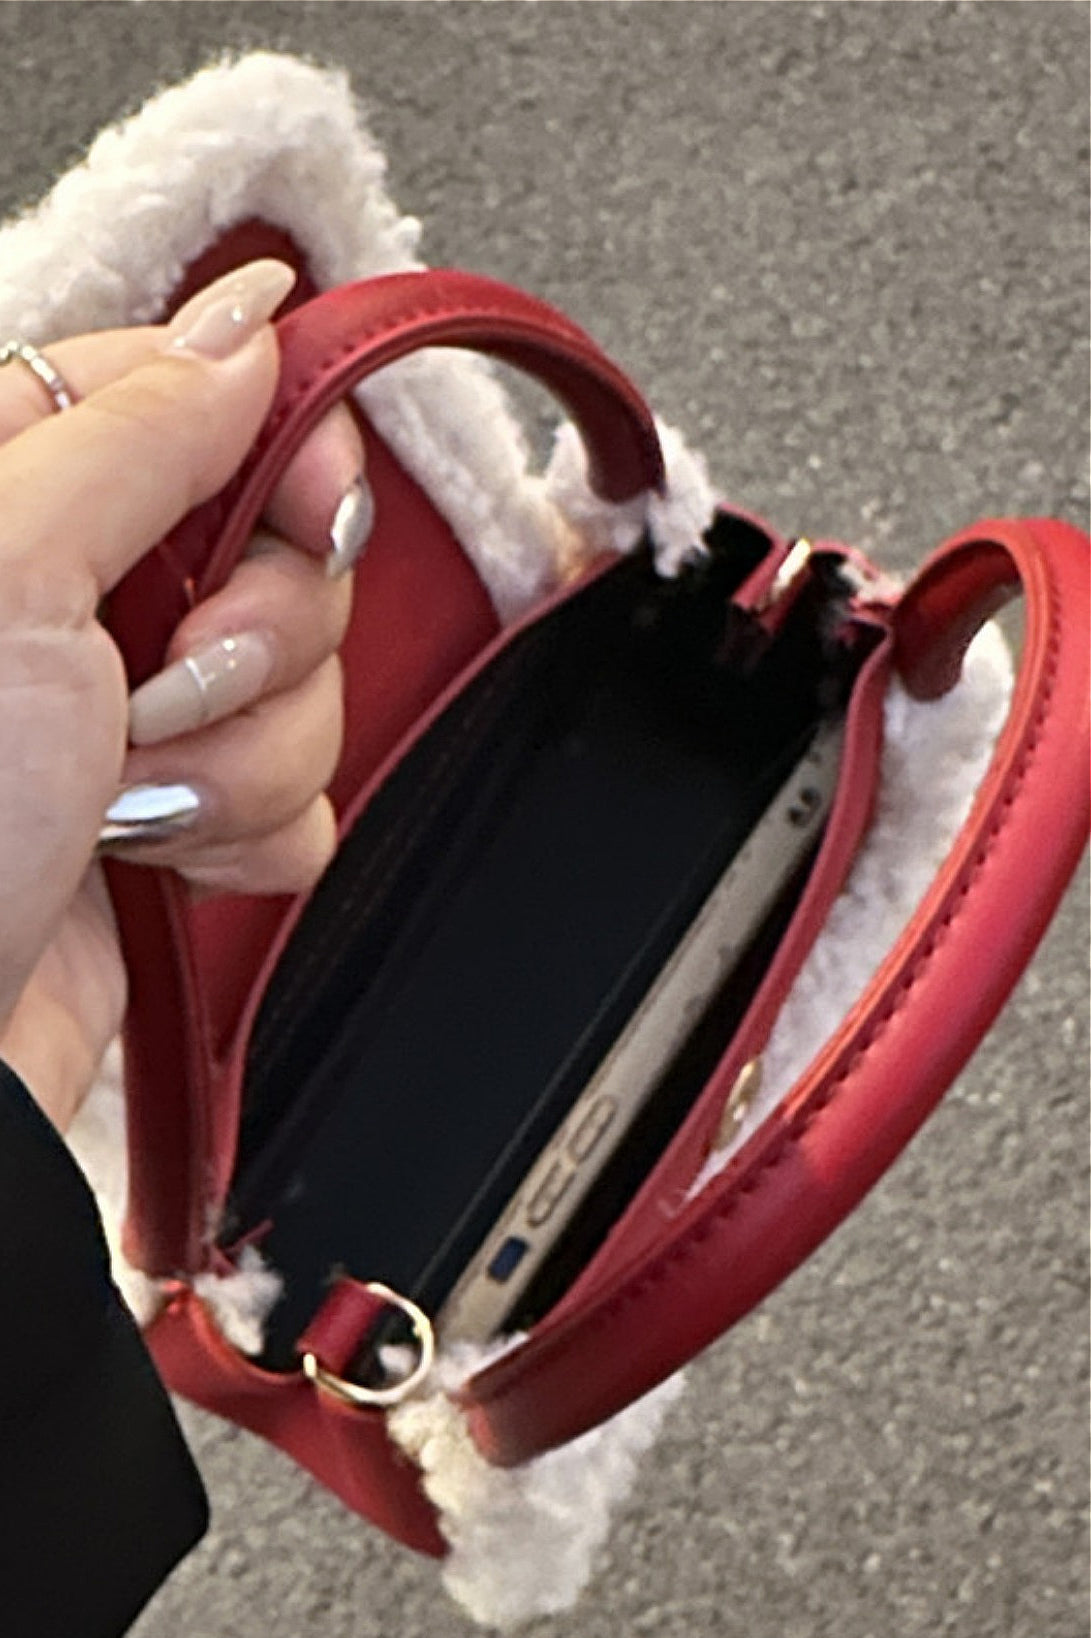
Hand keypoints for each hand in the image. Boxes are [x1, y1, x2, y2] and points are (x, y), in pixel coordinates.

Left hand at [0, 260, 364, 1129]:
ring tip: (131, 798)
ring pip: (308, 682)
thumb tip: (244, 327)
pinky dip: (248, 836)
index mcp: (23, 492)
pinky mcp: (185, 811)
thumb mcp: (7, 576)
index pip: (208, 392)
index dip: (286, 442)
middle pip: (286, 547)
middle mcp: (83, 591)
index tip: (304, 502)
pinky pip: (304, 792)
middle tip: (165, 679)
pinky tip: (159, 856)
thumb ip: (136, 429)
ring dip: (242, 757)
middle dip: (258, 634)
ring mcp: (138, 706)